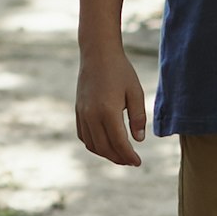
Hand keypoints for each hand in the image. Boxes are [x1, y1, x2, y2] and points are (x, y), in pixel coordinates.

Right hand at [74, 47, 149, 166]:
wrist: (97, 53)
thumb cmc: (120, 71)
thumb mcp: (135, 92)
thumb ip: (138, 117)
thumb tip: (138, 140)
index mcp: (108, 111)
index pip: (119, 142)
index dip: (129, 156)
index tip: (138, 162)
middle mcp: (91, 115)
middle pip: (104, 147)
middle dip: (118, 158)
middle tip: (131, 161)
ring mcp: (82, 113)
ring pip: (92, 144)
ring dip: (106, 153)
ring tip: (119, 154)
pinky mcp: (78, 110)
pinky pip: (83, 135)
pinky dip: (94, 144)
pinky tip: (105, 143)